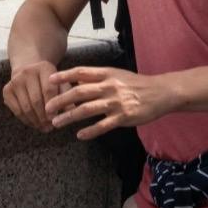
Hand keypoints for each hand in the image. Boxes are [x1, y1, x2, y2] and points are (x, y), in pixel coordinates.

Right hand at [3, 59, 59, 131]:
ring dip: (35, 121)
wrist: (28, 69)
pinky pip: (16, 111)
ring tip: (43, 128)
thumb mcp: (60, 83)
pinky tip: (34, 124)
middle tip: (49, 127)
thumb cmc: (49, 80)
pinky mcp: (6, 90)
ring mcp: (15, 81)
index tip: (55, 118)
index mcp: (44, 68)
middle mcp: (27, 72)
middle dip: (43, 117)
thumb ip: (66, 96)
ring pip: (26, 107)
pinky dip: (26, 120)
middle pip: (36, 100)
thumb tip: (72, 111)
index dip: (52, 106)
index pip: (48, 90)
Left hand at [45, 66, 177, 139]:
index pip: (81, 72)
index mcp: (107, 74)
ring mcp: (116, 102)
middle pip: (80, 92)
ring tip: (57, 122)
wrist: (160, 92)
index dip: (64, 76)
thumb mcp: (117, 75)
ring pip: (87, 109)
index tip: (49, 80)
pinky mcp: (123, 117)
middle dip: (61, 100)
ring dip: (69, 116)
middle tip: (47, 108)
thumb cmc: (136, 84)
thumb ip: (98, 78)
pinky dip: (90, 131)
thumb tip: (76, 80)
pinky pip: (103, 125)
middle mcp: (110, 86)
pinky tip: (80, 135)